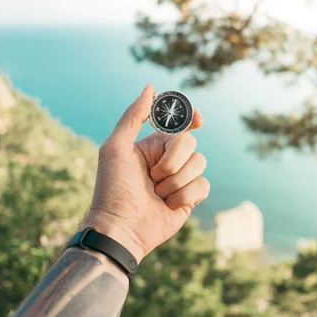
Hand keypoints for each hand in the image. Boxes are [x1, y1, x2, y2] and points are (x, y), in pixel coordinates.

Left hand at [82, 85, 208, 262]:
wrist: (121, 228)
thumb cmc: (112, 188)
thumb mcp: (116, 147)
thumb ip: (134, 116)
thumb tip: (150, 87)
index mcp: (152, 145)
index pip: (179, 124)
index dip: (191, 117)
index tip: (198, 119)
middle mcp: (169, 160)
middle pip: (191, 143)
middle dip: (173, 160)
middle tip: (153, 175)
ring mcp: (181, 179)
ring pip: (200, 163)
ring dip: (176, 181)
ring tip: (157, 193)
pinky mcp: (190, 198)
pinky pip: (203, 185)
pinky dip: (185, 195)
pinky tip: (168, 205)